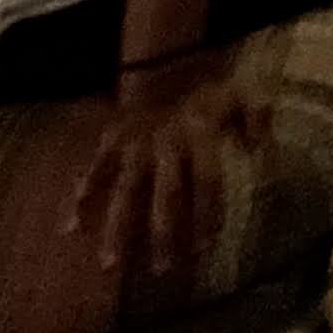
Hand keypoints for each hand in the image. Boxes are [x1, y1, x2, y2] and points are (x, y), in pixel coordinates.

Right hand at [70, 62, 268, 289]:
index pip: (206, 181)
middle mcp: (166, 144)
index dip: (206, 214)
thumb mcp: (243, 93)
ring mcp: (135, 144)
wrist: (167, 62)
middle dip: (162, 234)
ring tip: (109, 266)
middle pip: (165, 195)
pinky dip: (81, 197)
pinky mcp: (112, 141)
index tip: (203, 248)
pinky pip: (94, 171)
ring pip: (125, 191)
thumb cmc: (209, 91)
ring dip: (117, 228)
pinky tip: (69, 228)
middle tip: (160, 271)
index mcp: (200, 135)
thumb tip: (263, 150)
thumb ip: (257, 117)